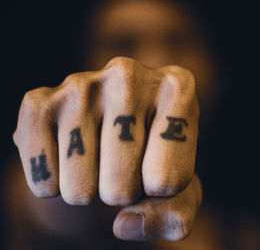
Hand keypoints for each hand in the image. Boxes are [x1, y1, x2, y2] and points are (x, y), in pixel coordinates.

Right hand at [13, 57, 201, 239]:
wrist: (112, 129)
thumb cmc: (155, 156)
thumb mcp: (180, 187)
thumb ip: (176, 214)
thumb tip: (124, 224)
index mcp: (179, 88)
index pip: (168, 181)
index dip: (160, 191)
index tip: (159, 170)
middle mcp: (130, 75)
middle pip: (122, 186)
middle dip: (123, 192)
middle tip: (126, 165)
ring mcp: (82, 84)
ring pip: (81, 188)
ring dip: (90, 190)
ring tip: (99, 159)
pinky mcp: (40, 102)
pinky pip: (43, 175)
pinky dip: (53, 185)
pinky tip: (68, 159)